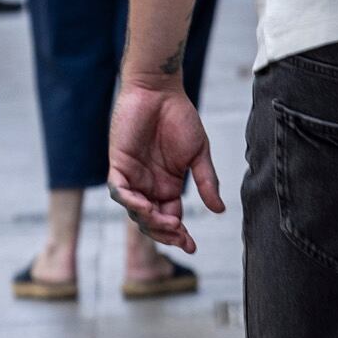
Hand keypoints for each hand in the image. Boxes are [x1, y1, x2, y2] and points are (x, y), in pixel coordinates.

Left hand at [107, 75, 222, 254]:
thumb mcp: (198, 154)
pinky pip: (119, 191)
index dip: (179, 235)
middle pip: (152, 221)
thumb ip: (206, 181)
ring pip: (135, 211)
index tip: (192, 246)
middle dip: (165, 233)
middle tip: (180, 236)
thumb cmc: (179, 117)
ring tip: (169, 223)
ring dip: (150, 221)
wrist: (159, 91)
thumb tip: (219, 210)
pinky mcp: (119, 164)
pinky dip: (130, 202)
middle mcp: (149, 186)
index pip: (170, 218)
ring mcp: (132, 177)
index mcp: (167, 186)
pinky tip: (145, 206)